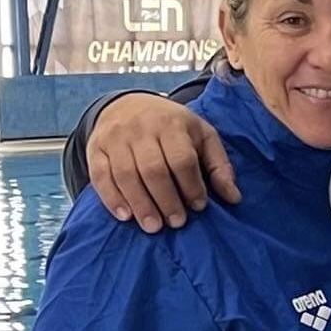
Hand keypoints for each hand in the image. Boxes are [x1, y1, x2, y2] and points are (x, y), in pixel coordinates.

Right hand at [88, 93, 240, 231]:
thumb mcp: (202, 136)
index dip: (191, 185)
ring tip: (153, 226)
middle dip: (166, 199)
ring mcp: (115, 138)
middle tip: (176, 223)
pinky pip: (100, 175)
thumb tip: (234, 198)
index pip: (181, 159)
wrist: (129, 104)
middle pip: (153, 169)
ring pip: (125, 174)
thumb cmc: (174, 127)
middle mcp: (141, 129)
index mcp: (172, 124)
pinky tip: (125, 216)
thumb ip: (218, 166)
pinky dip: (112, 198)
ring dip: (140, 204)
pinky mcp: (95, 148)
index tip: (199, 206)